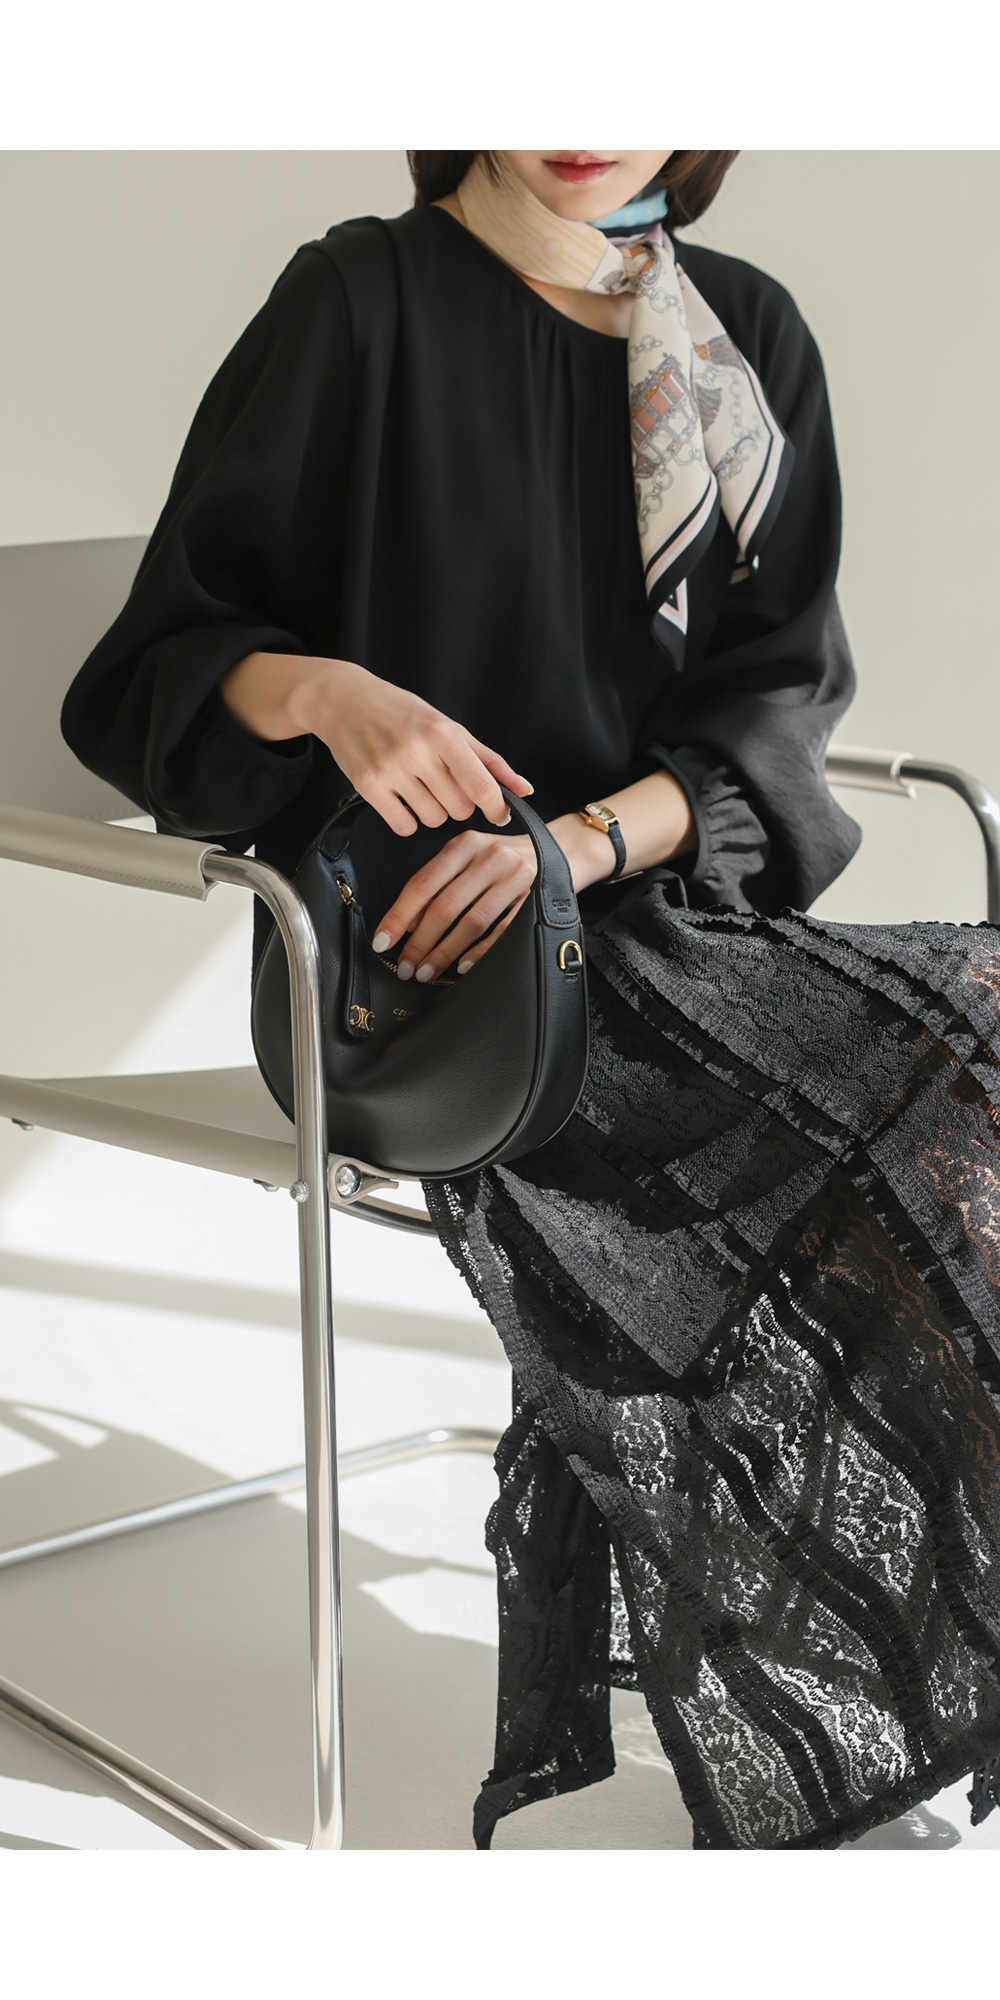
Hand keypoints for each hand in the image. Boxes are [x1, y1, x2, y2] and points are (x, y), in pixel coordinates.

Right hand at [219, 651, 532, 832]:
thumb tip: (525, 789)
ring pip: (433, 820)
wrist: (344, 701)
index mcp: (443, 734)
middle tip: (444, 785)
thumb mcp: (449, 727)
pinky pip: (404, 826)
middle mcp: (417, 751)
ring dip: (432, 812)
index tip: (498, 814)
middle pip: (459, 808)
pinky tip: (402, 800)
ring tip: (420, 788)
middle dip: (458, 804)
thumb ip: (489, 761)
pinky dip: (408, 820)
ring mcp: (390, 770)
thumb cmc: (401, 712)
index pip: (481, 786)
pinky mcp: (367, 786)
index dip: (496, 808)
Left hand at [372, 829, 538, 980]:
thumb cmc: (501, 860)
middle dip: (420, 942)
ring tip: (427, 971)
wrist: (558, 850)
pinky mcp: (534, 898)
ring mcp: (514, 878)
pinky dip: (480, 951)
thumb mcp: (467, 858)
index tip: (383, 941)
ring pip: (472, 921)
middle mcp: (489, 857)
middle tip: (405, 966)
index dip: (399, 915)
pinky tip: (463, 965)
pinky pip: (503, 930)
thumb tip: (406, 923)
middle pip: (445, 906)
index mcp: (464, 845)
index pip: (423, 883)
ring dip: (445, 951)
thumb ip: (437, 884)